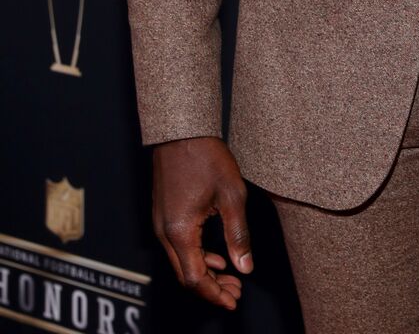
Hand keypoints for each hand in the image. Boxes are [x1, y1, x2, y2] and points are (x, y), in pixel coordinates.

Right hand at [152, 136, 252, 308]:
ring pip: (180, 263)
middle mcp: (164, 233)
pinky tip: (216, 254)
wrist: (181, 130)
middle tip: (236, 292)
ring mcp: (160, 224)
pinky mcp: (162, 214)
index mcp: (180, 232)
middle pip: (185, 275)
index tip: (233, 301)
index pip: (195, 279)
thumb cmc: (206, 157)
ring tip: (231, 276)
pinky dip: (196, 257)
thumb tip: (245, 267)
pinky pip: (177, 247)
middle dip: (211, 288)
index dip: (215, 294)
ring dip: (205, 273)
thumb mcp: (231, 195)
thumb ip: (238, 235)